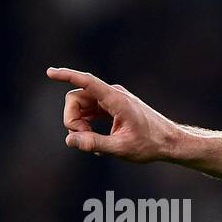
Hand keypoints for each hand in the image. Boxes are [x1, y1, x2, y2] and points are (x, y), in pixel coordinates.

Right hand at [45, 67, 180, 161]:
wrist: (171, 143)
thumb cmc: (151, 144)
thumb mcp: (121, 148)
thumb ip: (95, 143)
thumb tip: (69, 140)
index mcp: (116, 99)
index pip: (87, 81)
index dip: (67, 76)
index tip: (49, 72)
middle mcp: (113, 94)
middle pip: (76, 98)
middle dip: (72, 119)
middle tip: (84, 140)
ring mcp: (113, 100)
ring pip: (82, 106)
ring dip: (80, 124)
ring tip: (95, 145)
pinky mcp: (113, 108)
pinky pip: (90, 112)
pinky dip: (88, 125)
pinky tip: (98, 143)